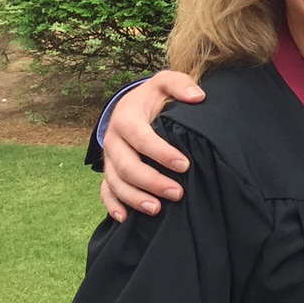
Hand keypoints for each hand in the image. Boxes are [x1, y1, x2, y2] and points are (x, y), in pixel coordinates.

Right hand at [99, 71, 203, 221]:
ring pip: (115, 183)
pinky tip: (126, 219)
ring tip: (157, 210)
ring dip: (135, 198)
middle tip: (178, 193)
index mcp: (126, 119)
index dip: (161, 153)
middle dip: (151, 182)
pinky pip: (105, 191)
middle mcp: (112, 140)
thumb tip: (198, 96)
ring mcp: (108, 159)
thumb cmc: (153, 97)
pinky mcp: (108, 171)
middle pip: (126, 166)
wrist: (131, 106)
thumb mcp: (165, 83)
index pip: (141, 138)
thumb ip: (179, 84)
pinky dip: (112, 206)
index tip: (184, 165)